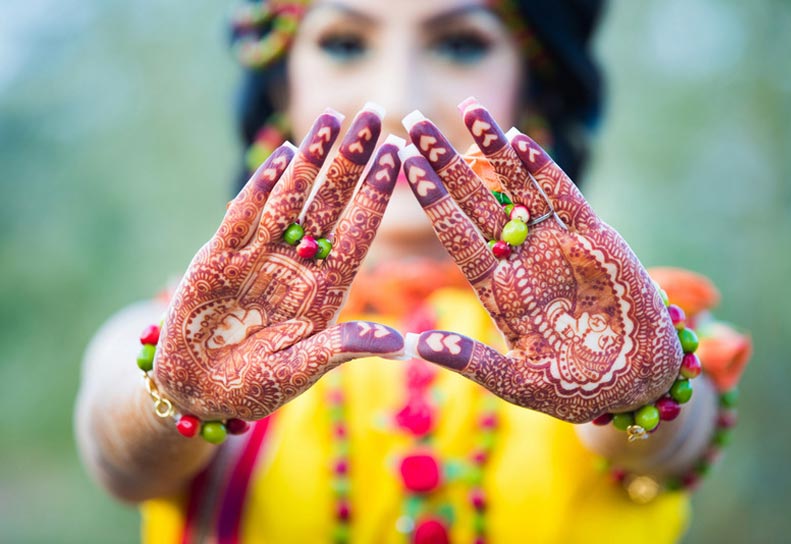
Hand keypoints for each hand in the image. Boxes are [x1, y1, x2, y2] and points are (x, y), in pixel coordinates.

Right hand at [155, 107, 404, 419]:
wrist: (195, 391)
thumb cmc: (253, 389)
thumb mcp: (299, 371)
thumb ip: (342, 350)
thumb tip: (402, 345)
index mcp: (325, 292)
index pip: (356, 234)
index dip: (376, 195)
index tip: (398, 156)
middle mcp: (296, 267)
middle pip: (329, 205)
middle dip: (350, 161)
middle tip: (373, 113)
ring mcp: (258, 258)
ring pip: (290, 200)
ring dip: (310, 161)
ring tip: (333, 119)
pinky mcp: (218, 258)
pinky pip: (242, 216)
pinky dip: (260, 187)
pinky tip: (283, 156)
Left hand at [400, 101, 681, 422]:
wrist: (636, 383)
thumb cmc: (575, 391)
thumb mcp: (518, 383)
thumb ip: (473, 363)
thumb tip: (421, 348)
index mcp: (498, 289)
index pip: (457, 235)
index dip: (432, 200)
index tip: (404, 165)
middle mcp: (521, 259)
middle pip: (477, 200)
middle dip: (447, 162)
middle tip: (415, 121)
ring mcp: (557, 245)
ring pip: (519, 187)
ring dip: (494, 149)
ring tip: (469, 110)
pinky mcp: (596, 238)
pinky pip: (566, 197)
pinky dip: (544, 170)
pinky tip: (518, 142)